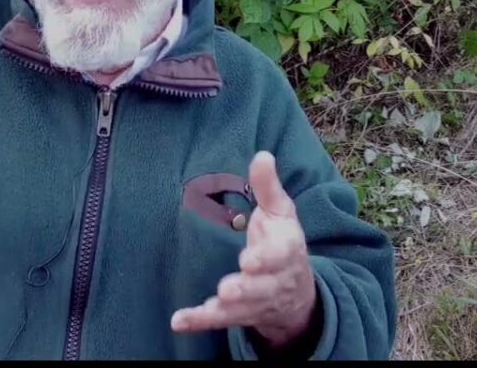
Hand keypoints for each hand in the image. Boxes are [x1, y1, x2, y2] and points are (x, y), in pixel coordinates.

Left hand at [171, 151, 317, 348]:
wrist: (296, 290)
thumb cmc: (283, 241)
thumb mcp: (281, 212)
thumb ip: (268, 187)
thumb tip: (262, 154)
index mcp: (286, 251)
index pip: (279, 256)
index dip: (265, 259)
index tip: (249, 260)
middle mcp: (274, 281)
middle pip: (262, 288)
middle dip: (246, 289)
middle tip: (228, 289)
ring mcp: (256, 302)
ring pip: (242, 310)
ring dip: (224, 310)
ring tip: (208, 307)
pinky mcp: (238, 315)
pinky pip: (220, 321)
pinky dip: (200, 322)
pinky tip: (179, 321)